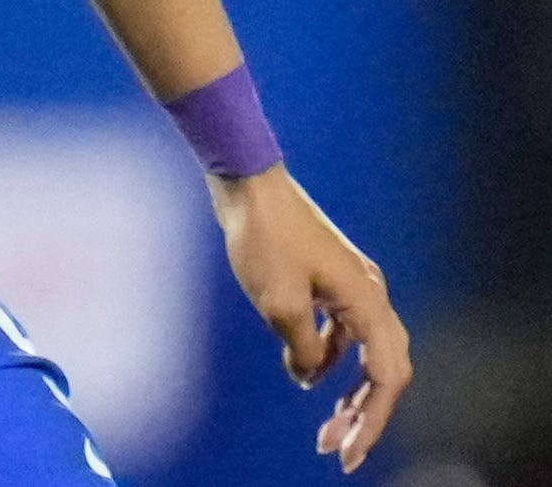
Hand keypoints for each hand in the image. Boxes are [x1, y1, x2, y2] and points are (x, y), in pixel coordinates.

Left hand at [210, 164, 411, 473]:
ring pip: (364, 349)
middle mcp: (371, 292)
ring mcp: (352, 282)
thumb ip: (303, 350)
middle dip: (365, 411)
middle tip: (336, 443)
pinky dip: (330, 355)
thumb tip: (308, 374)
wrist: (247, 182)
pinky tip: (305, 369)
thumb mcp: (280, 305)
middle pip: (385, 368)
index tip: (347, 452)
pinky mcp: (330, 275)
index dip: (371, 422)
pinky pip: (343, 329)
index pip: (386, 377)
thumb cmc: (265, 237)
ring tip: (325, 420)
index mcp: (368, 301)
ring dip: (347, 386)